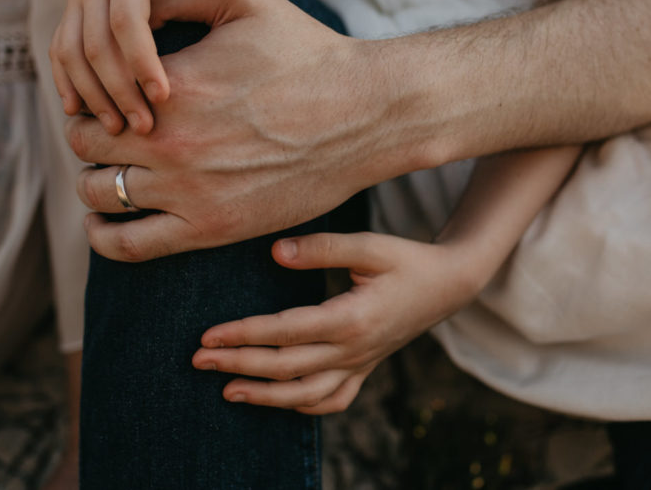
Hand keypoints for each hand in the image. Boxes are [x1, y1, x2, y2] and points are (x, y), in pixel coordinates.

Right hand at [49, 0, 245, 134]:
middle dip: (118, 89)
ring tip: (118, 128)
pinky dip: (66, 82)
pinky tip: (79, 112)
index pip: (127, 19)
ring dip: (91, 94)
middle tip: (144, 126)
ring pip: (70, 52)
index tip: (163, 97)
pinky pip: (58, 51)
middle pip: (95, 43)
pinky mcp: (70, 14)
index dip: (141, 60)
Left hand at [66, 0, 400, 260]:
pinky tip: (104, 220)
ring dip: (94, 183)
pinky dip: (104, 236)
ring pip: (99, 195)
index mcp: (172, 86)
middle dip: (89, 136)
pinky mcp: (212, 228)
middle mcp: (173, 142)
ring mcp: (190, 191)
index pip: (92, 94)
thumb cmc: (309, 55)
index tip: (105, 96)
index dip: (91, 93)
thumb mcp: (244, 1)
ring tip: (107, 174)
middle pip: (84, 146)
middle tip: (105, 133)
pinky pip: (128, 245)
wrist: (365, 115)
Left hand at [191, 231, 482, 413]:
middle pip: (287, 367)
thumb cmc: (408, 259)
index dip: (244, 335)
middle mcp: (355, 349)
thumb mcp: (370, 245)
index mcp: (352, 318)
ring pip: (307, 394)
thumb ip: (322, 249)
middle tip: (199, 361)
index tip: (208, 336)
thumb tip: (274, 253)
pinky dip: (304, 406)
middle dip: (239, 365)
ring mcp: (362, 364)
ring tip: (228, 392)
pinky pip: (334, 400)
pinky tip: (279, 401)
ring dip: (265, 397)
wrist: (451, 284)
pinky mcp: (367, 367)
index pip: (286, 332)